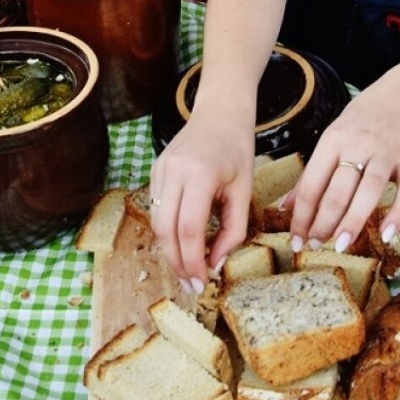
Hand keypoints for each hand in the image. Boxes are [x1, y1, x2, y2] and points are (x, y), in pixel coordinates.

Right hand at [150, 107, 254, 287]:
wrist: (220, 114)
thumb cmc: (237, 151)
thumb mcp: (244, 191)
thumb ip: (233, 230)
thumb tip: (216, 263)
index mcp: (201, 175)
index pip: (190, 229)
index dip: (194, 262)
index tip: (203, 283)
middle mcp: (174, 172)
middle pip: (165, 230)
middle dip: (177, 263)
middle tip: (192, 284)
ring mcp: (160, 169)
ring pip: (156, 222)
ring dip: (170, 250)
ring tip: (188, 268)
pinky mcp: (155, 170)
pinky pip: (157, 208)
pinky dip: (168, 230)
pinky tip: (182, 240)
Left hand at [285, 72, 399, 254]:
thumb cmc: (364, 120)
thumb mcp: (334, 138)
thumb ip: (313, 173)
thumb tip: (286, 207)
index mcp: (333, 140)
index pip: (312, 183)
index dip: (302, 215)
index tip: (297, 239)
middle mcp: (358, 145)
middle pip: (337, 191)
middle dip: (323, 223)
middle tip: (316, 246)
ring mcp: (386, 153)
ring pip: (368, 191)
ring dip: (353, 221)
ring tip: (341, 245)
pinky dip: (398, 213)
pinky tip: (387, 234)